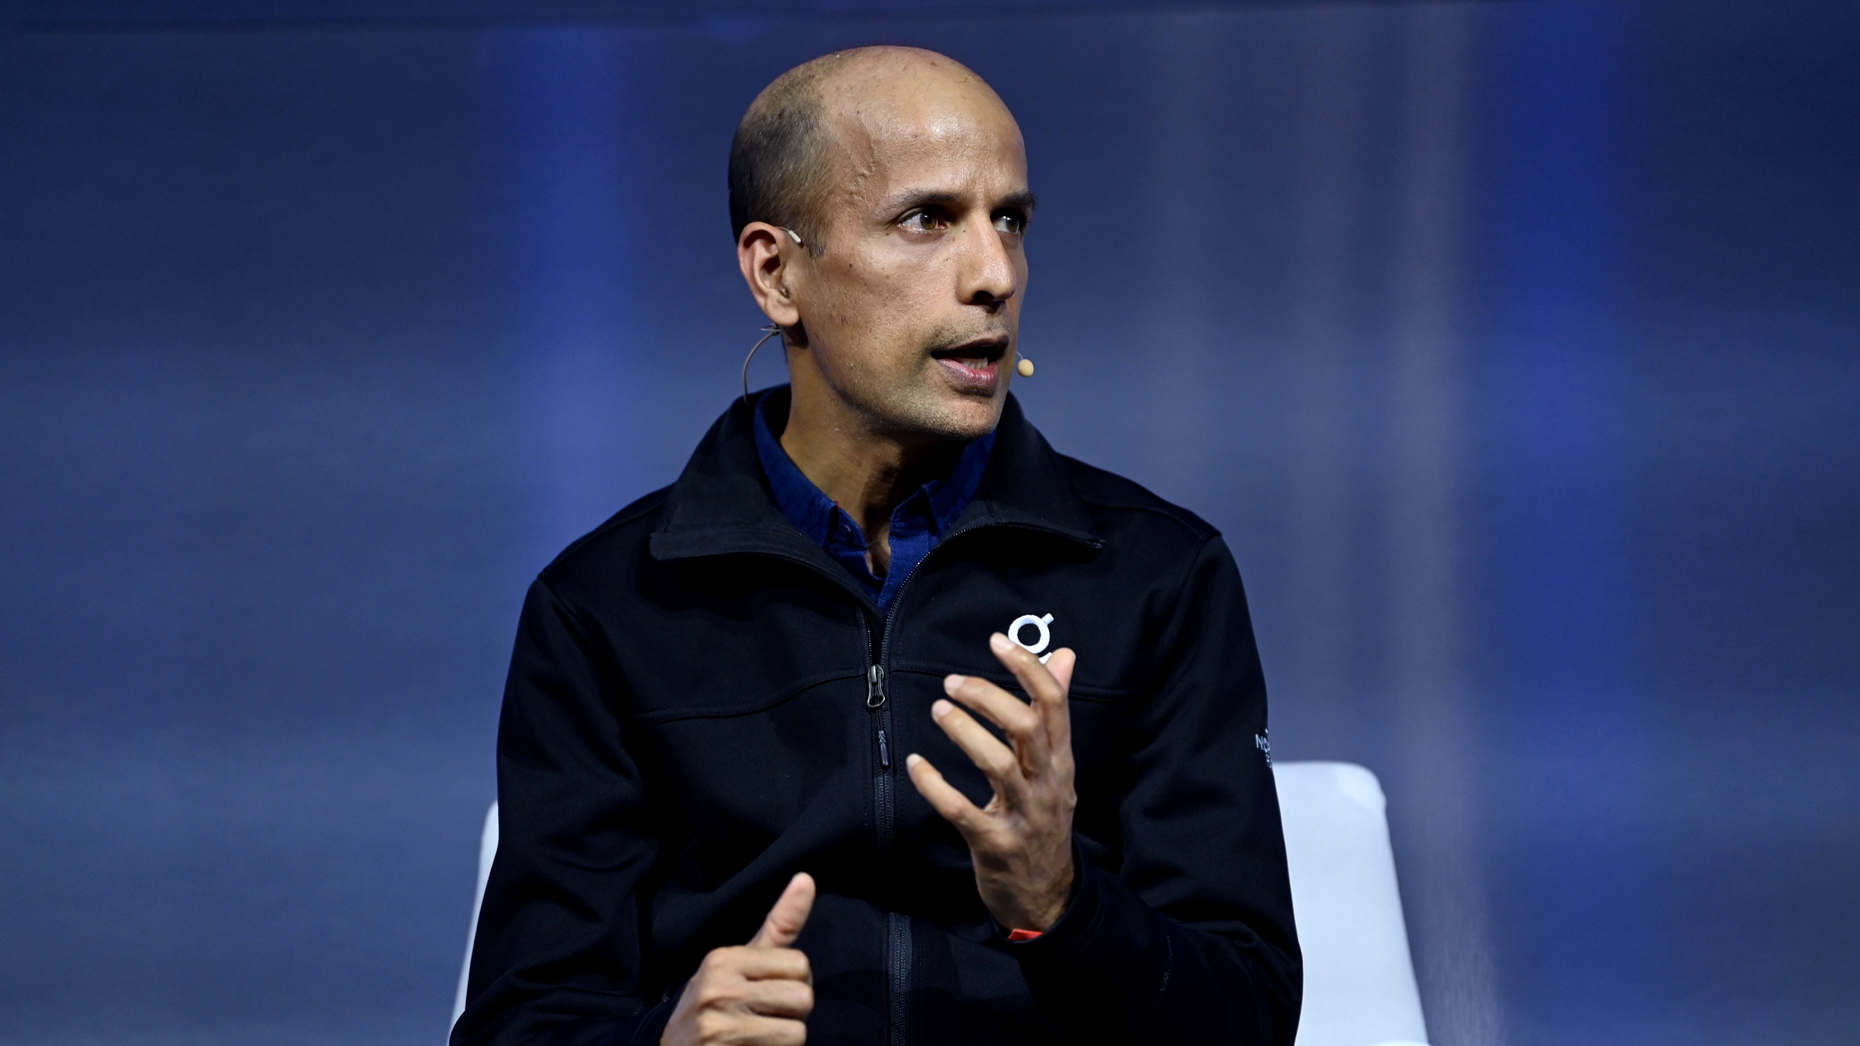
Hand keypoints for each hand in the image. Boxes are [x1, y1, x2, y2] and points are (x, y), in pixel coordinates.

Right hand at [661, 872, 815, 1045]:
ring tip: (759, 1033)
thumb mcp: (742, 958)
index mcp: (724, 958)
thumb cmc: (717, 999)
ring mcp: (718, 1026)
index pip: (800, 964)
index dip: (795, 981)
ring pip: (796, 1031)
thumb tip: (806, 878)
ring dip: (785, 1038)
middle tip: (765, 1015)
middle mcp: (718, 988)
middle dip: (793, 1012)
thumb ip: (780, 923)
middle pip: (802, 997)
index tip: (769, 989)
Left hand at [906, 632, 1077, 932]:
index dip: (1027, 667)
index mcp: (1061, 762)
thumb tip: (1065, 654)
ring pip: (997, 764)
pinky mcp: (994, 846)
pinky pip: (961, 811)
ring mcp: (1022, 817)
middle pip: (1026, 727)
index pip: (1053, 704)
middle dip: (988, 696)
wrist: (1048, 898)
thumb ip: (1054, 713)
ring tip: (938, 709)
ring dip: (963, 732)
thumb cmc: (1044, 822)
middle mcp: (1046, 785)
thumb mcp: (1058, 768)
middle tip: (952, 682)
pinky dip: (935, 785)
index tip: (996, 641)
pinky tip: (915, 764)